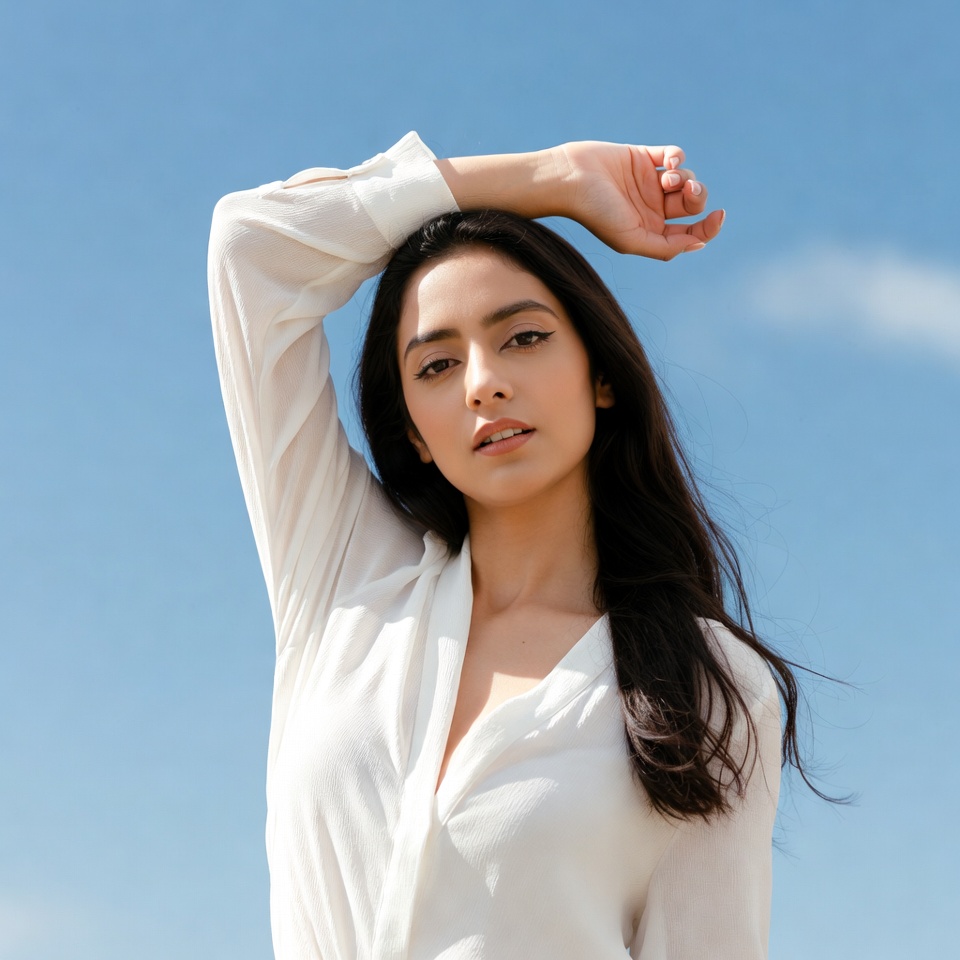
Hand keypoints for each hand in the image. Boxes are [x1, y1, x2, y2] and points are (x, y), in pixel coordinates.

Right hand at [553, 141, 723, 260]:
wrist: (570, 179)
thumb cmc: (597, 213)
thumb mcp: (632, 240)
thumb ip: (665, 247)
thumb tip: (698, 244)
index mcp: (651, 231)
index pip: (690, 232)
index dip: (709, 227)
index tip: (718, 217)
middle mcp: (652, 209)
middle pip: (692, 204)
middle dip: (697, 197)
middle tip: (687, 191)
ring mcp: (649, 182)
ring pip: (686, 179)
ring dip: (685, 178)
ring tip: (667, 178)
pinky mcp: (644, 158)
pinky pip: (674, 155)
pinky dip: (678, 157)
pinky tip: (669, 162)